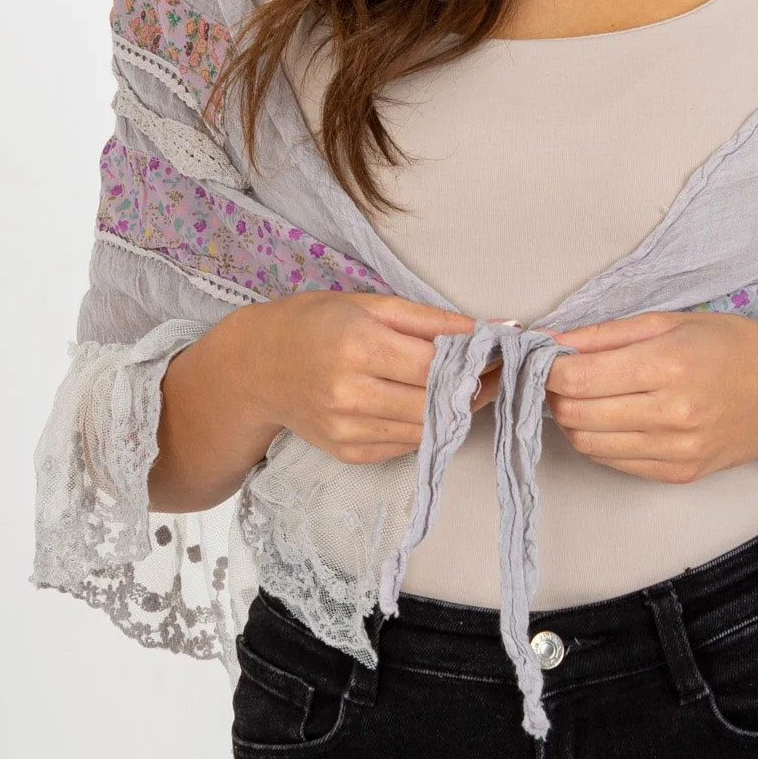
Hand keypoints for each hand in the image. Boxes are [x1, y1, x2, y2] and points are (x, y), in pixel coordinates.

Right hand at [248, 291, 496, 466]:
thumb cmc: (315, 323)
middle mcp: (351, 394)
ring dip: (454, 410)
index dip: (475, 364)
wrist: (257, 366)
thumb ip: (431, 320)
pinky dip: (424, 426)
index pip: (436, 366)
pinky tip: (423, 405)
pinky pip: (405, 446)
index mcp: (358, 347)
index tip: (500, 356)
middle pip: (436, 402)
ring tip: (463, 387)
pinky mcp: (348, 453)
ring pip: (426, 429)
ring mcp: (347, 429)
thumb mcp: (370, 304)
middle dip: (473, 389)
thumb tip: (491, 329)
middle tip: (493, 373)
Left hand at [541, 309, 757, 482]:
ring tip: (584, 396)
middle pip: (575, 413)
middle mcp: (672, 413)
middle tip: (559, 376)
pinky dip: (599, 439)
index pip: (578, 378)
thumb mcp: (672, 321)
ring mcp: (676, 449)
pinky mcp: (679, 473)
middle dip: (554, 394)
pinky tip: (611, 417)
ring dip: (572, 419)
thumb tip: (552, 342)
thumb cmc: (733, 347)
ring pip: (588, 443)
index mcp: (670, 364)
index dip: (548, 369)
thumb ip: (606, 334)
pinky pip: (613, 462)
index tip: (544, 358)